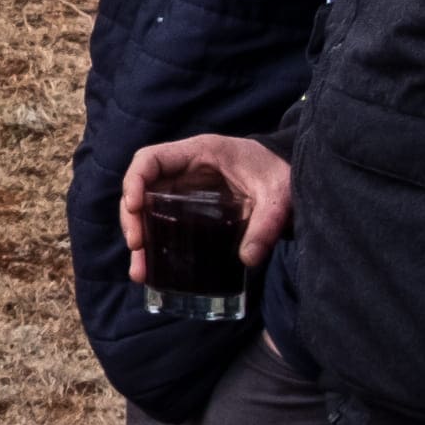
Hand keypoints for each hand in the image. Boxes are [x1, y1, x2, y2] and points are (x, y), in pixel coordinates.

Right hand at [117, 134, 291, 277]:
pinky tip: (152, 268)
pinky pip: (163, 221)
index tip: (133, 207)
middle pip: (141, 189)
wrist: (292, 173)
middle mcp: (183, 170)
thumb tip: (247, 259)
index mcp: (199, 153)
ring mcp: (184, 189)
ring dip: (140, 238)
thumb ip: (265, 225)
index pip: (151, 159)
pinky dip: (155, 244)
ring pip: (147, 209)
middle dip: (133, 218)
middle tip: (137, 247)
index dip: (134, 180)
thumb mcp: (277, 196)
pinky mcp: (189, 208)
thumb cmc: (281, 173)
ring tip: (140, 271)